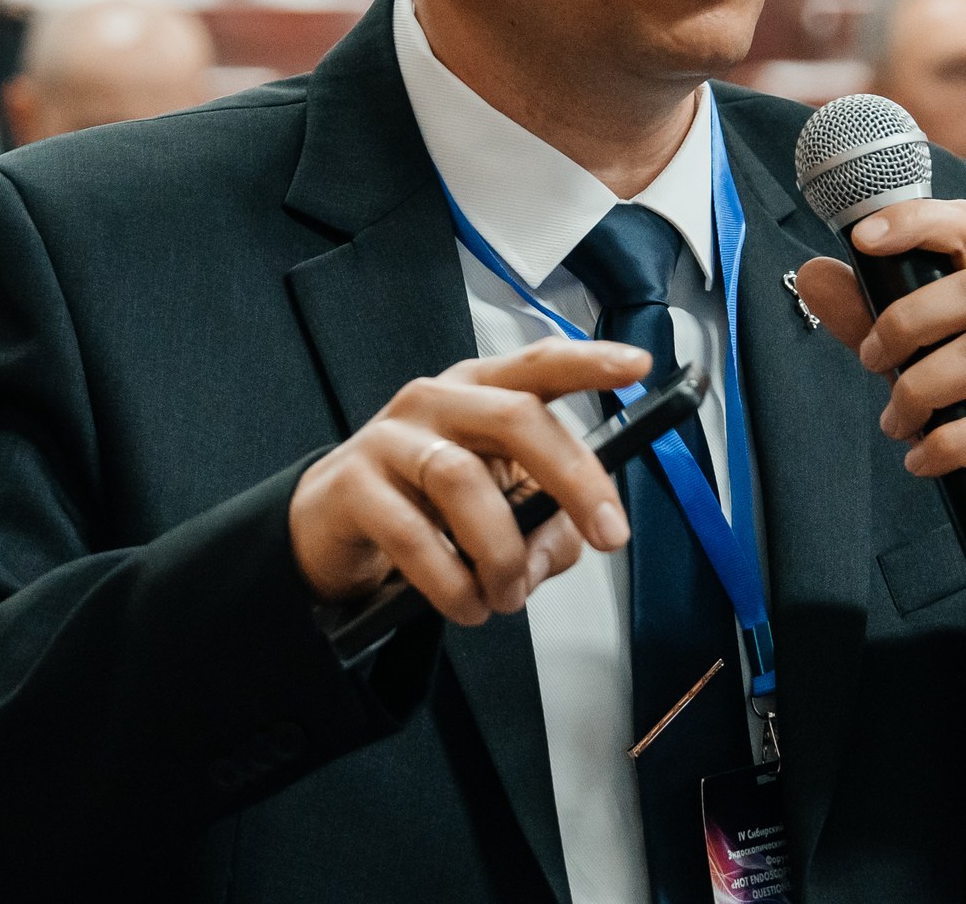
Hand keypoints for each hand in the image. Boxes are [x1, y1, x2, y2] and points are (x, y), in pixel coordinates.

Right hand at [289, 338, 647, 624]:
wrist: (327, 528)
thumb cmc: (427, 505)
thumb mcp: (499, 508)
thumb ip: (548, 524)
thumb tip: (569, 544)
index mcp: (482, 392)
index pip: (539, 363)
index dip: (589, 362)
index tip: (638, 365)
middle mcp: (437, 399)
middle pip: (516, 417)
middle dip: (574, 480)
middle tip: (608, 536)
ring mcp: (389, 437)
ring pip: (462, 480)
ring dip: (501, 550)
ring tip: (508, 595)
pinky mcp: (350, 486)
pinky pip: (410, 534)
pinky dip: (450, 580)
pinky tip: (465, 603)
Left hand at [792, 200, 965, 644]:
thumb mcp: (914, 360)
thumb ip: (867, 320)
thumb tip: (811, 274)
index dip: (917, 221)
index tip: (861, 239)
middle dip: (906, 322)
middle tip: (869, 361)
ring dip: (919, 389)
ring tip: (893, 422)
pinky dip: (947, 444)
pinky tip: (920, 460)